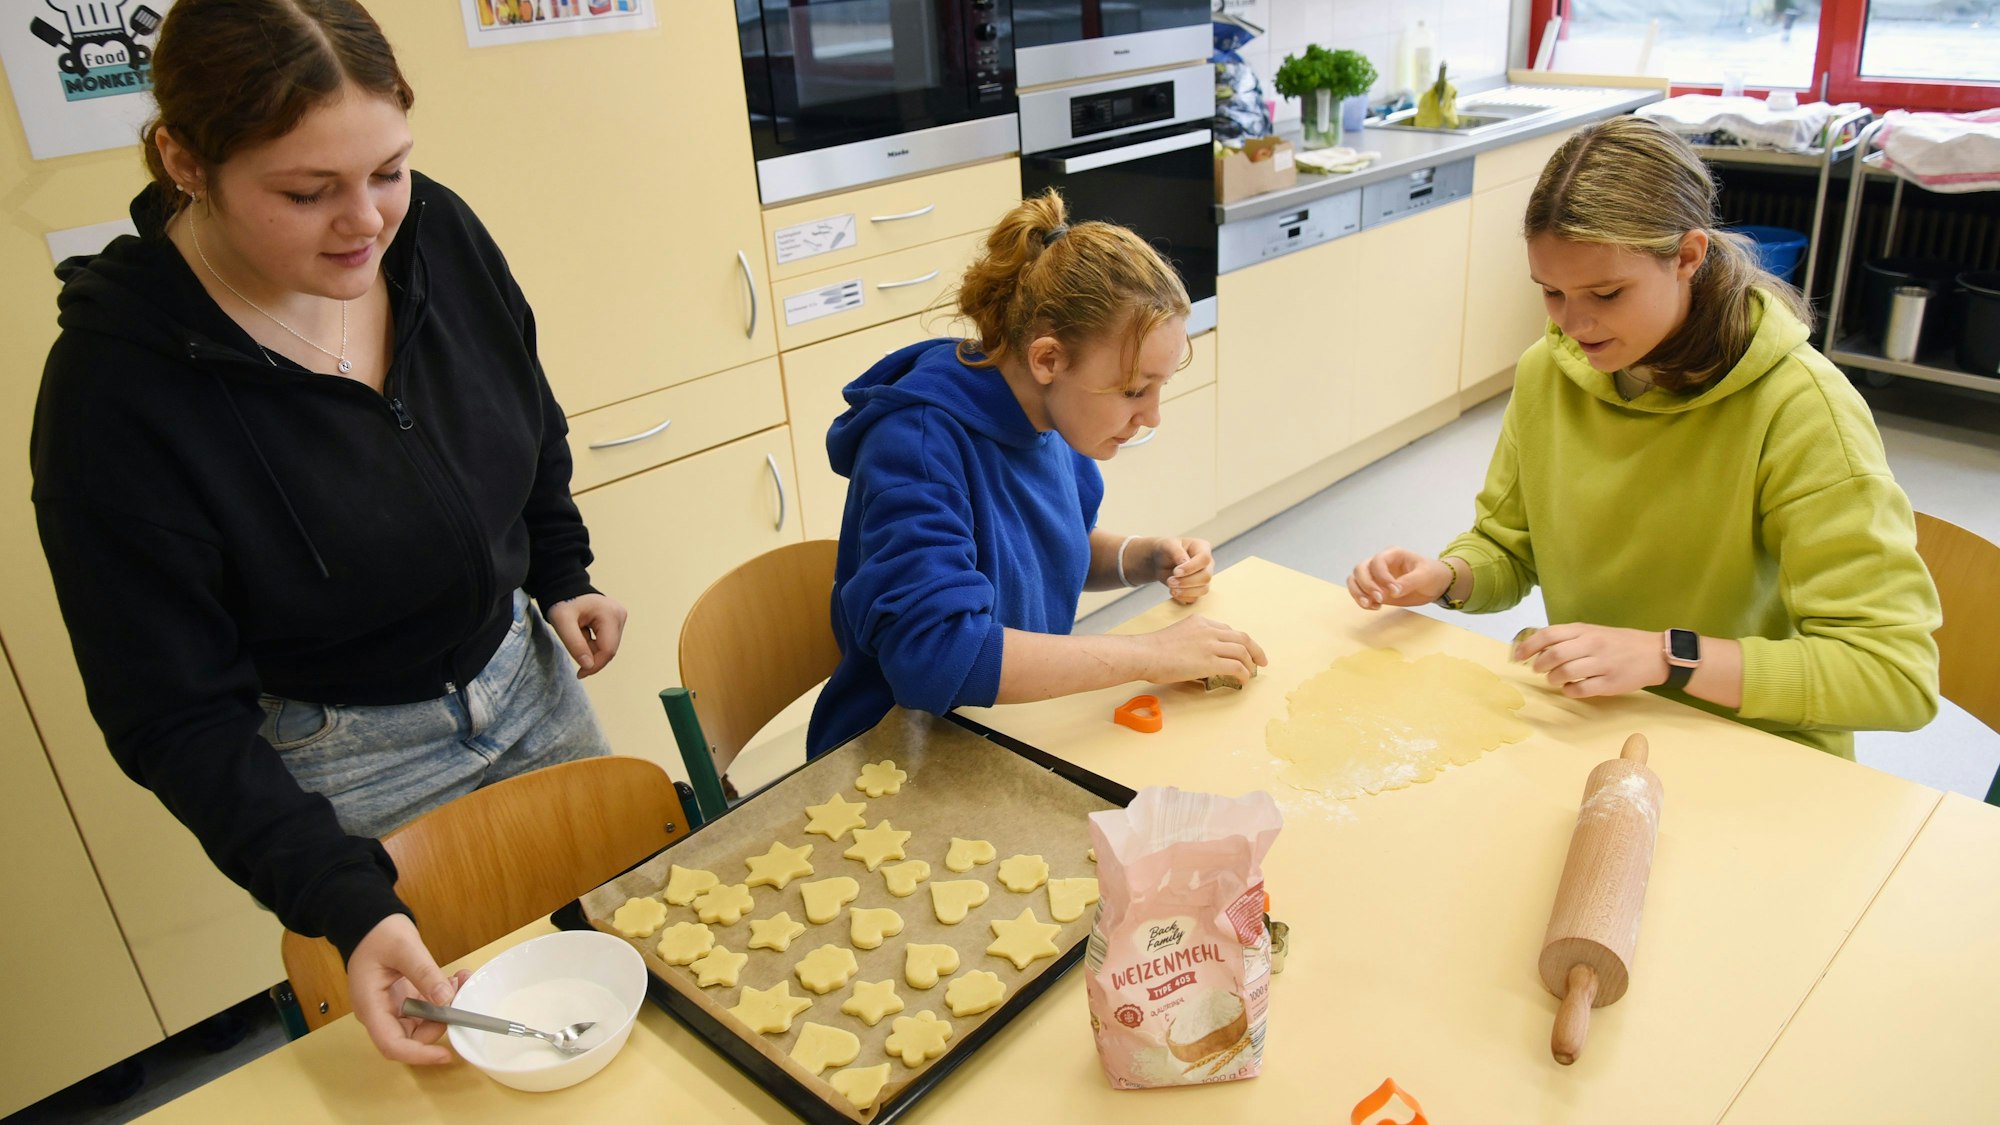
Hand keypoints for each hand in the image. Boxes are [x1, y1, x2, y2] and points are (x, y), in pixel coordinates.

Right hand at [347, 914, 468, 1064]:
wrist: (369, 919)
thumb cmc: (378, 932)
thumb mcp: (405, 948)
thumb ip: (424, 974)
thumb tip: (446, 1000)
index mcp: (371, 1006)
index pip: (392, 1045)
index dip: (419, 1054)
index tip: (446, 1054)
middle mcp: (380, 1012)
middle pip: (410, 1038)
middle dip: (439, 1024)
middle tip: (459, 998)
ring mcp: (392, 1006)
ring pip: (423, 1023)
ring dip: (445, 1008)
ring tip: (461, 981)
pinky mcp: (404, 997)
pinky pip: (426, 1008)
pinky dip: (442, 997)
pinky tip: (455, 978)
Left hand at [545, 593, 627, 677]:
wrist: (565, 588)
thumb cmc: (562, 603)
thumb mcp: (563, 623)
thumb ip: (575, 645)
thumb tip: (588, 665)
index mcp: (610, 614)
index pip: (608, 650)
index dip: (595, 665)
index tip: (580, 674)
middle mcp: (620, 615)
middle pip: (610, 649)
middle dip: (592, 656)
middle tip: (574, 650)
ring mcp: (620, 617)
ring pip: (609, 647)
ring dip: (592, 650)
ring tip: (577, 636)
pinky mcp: (616, 620)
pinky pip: (608, 641)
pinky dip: (594, 644)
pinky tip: (584, 634)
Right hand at [1135, 615, 1267, 683]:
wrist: (1145, 654)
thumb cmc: (1153, 648)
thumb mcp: (1178, 633)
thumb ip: (1193, 639)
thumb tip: (1199, 656)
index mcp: (1201, 621)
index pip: (1227, 629)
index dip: (1239, 641)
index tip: (1243, 649)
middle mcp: (1209, 630)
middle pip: (1242, 637)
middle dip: (1255, 650)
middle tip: (1260, 660)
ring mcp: (1210, 645)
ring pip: (1242, 651)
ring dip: (1250, 663)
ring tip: (1252, 672)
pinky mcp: (1210, 662)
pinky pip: (1235, 667)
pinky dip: (1243, 673)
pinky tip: (1243, 680)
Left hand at [1148, 537, 1214, 603]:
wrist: (1160, 561)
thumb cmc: (1166, 550)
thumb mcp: (1168, 545)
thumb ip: (1177, 552)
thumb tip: (1185, 562)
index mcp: (1202, 548)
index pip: (1204, 559)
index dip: (1191, 567)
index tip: (1176, 572)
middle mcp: (1207, 563)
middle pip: (1206, 576)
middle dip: (1186, 581)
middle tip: (1170, 581)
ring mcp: (1204, 577)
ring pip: (1203, 589)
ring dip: (1185, 591)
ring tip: (1171, 587)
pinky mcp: (1198, 589)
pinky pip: (1195, 598)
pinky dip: (1183, 597)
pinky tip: (1174, 591)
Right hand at [1347, 548, 1453, 609]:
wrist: (1435, 585)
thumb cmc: (1432, 575)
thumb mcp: (1425, 576)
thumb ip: (1409, 582)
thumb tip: (1393, 592)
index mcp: (1393, 554)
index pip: (1377, 562)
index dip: (1382, 577)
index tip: (1394, 591)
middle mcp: (1380, 562)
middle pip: (1360, 569)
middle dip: (1367, 585)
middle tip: (1380, 599)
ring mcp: (1375, 575)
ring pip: (1354, 580)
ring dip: (1358, 593)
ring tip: (1371, 605)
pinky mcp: (1374, 588)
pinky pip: (1358, 591)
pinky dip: (1361, 600)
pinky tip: (1375, 607)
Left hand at [1513, 623, 1669, 697]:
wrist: (1654, 654)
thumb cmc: (1619, 643)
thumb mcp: (1593, 632)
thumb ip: (1568, 638)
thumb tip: (1537, 648)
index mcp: (1585, 630)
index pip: (1549, 634)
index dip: (1528, 646)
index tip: (1517, 656)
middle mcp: (1592, 644)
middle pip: (1554, 655)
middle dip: (1540, 666)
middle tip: (1539, 670)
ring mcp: (1602, 664)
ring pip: (1565, 673)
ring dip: (1553, 679)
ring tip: (1555, 679)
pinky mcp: (1610, 683)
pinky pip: (1580, 689)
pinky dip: (1569, 691)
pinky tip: (1570, 688)